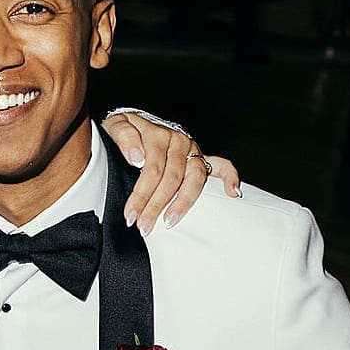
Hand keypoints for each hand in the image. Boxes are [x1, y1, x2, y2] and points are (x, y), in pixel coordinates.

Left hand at [99, 111, 240, 232]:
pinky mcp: (201, 156)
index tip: (130, 215)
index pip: (152, 170)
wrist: (136, 121)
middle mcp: (178, 142)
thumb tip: (137, 157)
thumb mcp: (116, 125)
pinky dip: (230, 177)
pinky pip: (221, 165)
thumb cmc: (125, 129)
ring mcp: (192, 150)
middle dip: (156, 206)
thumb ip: (123, 136)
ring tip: (170, 222)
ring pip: (194, 179)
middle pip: (171, 179)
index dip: (141, 195)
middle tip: (144, 227)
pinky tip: (233, 193)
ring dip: (183, 203)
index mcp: (158, 134)